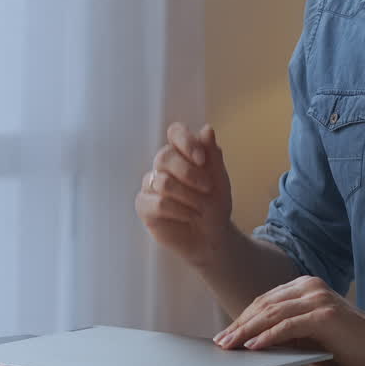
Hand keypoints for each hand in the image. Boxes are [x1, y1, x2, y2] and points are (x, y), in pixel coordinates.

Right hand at [135, 123, 233, 267]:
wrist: (211, 236)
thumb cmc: (215, 205)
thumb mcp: (220, 179)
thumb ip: (213, 154)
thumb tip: (207, 129)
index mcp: (182, 152)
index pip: (175, 132)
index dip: (186, 142)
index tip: (202, 159)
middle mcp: (163, 165)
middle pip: (164, 157)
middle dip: (189, 174)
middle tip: (208, 188)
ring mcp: (151, 184)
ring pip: (163, 182)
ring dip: (188, 197)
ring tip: (200, 209)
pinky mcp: (144, 205)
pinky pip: (157, 203)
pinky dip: (178, 211)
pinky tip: (188, 216)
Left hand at [213, 276, 364, 365]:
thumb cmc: (344, 343)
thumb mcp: (308, 333)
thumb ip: (284, 330)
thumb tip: (250, 340)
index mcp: (304, 286)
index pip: (265, 300)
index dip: (243, 317)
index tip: (226, 333)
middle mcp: (310, 286)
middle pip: (265, 304)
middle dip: (240, 324)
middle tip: (222, 341)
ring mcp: (317, 297)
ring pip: (272, 313)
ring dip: (248, 330)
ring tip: (232, 344)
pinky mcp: (324, 314)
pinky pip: (288, 325)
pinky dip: (268, 336)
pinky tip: (255, 345)